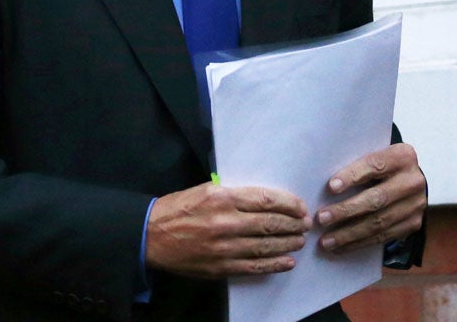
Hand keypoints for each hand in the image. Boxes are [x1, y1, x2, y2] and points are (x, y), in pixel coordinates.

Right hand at [145, 182, 312, 279]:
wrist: (151, 236)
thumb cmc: (178, 208)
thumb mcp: (205, 189)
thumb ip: (233, 193)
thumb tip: (264, 198)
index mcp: (222, 197)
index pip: (265, 199)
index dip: (288, 203)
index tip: (300, 206)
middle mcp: (226, 222)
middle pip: (270, 223)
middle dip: (293, 223)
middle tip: (305, 223)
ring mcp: (224, 247)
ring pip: (266, 246)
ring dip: (287, 243)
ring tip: (299, 240)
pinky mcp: (221, 267)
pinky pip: (254, 267)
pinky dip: (274, 265)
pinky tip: (287, 261)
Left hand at [315, 143, 425, 253]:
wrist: (409, 180)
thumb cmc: (379, 166)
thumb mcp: (372, 154)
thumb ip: (355, 164)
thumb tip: (320, 181)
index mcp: (402, 156)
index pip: (374, 166)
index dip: (352, 176)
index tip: (331, 187)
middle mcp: (413, 181)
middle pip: (377, 199)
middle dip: (346, 210)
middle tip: (321, 218)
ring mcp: (415, 205)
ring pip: (379, 222)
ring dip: (349, 233)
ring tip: (326, 240)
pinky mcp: (413, 224)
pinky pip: (384, 237)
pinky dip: (360, 243)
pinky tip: (341, 246)